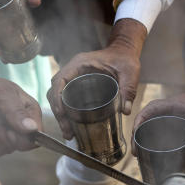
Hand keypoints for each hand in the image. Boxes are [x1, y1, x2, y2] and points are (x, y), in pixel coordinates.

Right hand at [47, 18, 146, 139]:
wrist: (123, 51)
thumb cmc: (125, 58)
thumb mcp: (129, 72)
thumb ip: (129, 89)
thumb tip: (125, 111)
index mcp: (79, 64)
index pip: (59, 80)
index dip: (57, 98)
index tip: (62, 114)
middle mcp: (72, 70)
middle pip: (55, 91)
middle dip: (58, 112)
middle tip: (67, 132)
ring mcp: (73, 76)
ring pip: (57, 96)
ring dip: (60, 114)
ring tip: (69, 133)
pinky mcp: (76, 83)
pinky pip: (64, 96)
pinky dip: (65, 111)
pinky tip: (72, 125)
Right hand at [134, 90, 184, 168]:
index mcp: (180, 104)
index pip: (152, 108)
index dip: (140, 120)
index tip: (134, 135)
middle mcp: (177, 107)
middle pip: (150, 115)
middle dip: (139, 130)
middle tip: (136, 149)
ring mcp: (180, 114)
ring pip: (157, 121)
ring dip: (147, 134)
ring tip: (141, 151)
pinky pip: (165, 126)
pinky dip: (157, 136)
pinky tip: (155, 149)